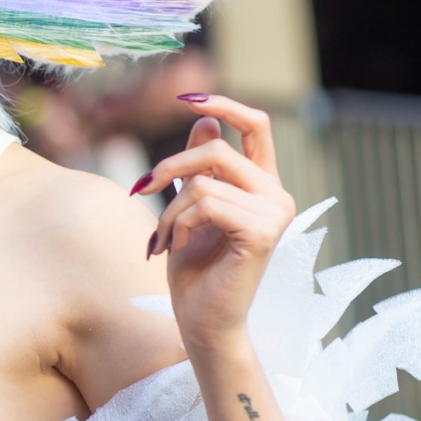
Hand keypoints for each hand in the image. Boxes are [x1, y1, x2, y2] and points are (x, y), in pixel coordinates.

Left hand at [132, 93, 295, 354]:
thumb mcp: (189, 207)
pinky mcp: (262, 232)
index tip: (187, 97)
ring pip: (203, 182)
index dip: (225, 105)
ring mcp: (275, 213)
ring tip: (165, 237)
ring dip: (170, 210)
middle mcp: (277, 195)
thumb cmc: (195, 270)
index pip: (256, 126)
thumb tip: (204, 121)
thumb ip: (200, 167)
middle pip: (216, 151)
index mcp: (264, 185)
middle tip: (142, 189)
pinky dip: (179, 223)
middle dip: (169, 167)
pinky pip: (205, 204)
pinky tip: (175, 246)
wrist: (202, 322)